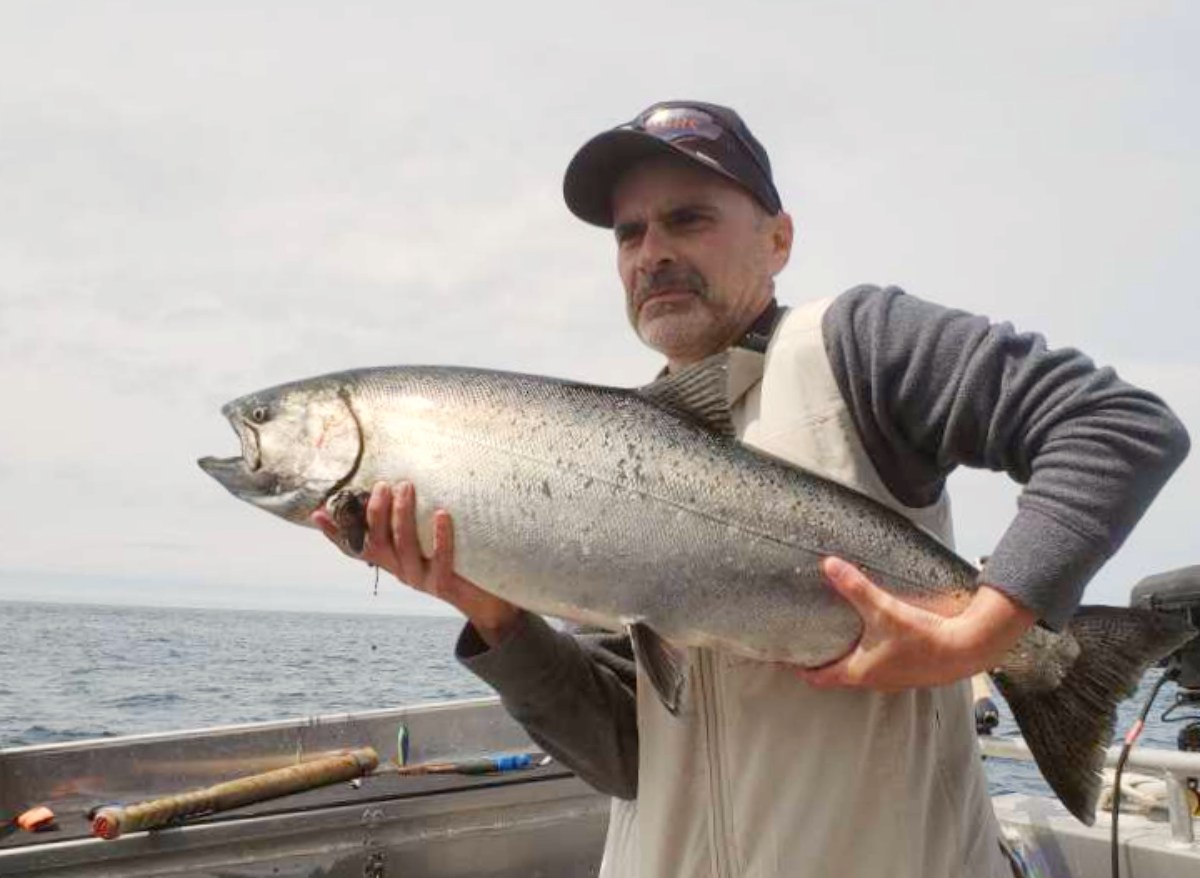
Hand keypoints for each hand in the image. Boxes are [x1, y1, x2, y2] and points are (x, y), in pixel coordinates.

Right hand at [311, 481, 521, 646]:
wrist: (489, 603)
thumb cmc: (459, 562)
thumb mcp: (429, 543)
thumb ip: (414, 523)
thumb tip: (402, 486)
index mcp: (392, 561)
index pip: (357, 547)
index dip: (335, 533)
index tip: (317, 513)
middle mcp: (401, 571)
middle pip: (378, 542)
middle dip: (377, 511)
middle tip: (383, 483)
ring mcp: (421, 580)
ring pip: (404, 547)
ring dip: (403, 515)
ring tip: (406, 487)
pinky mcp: (445, 586)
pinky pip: (441, 560)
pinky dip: (440, 536)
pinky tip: (442, 514)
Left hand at [793, 556, 1034, 691]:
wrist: (966, 649)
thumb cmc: (922, 636)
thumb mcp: (883, 609)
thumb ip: (855, 587)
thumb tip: (828, 564)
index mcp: (858, 672)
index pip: (819, 678)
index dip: (801, 668)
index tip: (787, 657)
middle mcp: (873, 681)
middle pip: (837, 675)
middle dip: (823, 659)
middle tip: (809, 640)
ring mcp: (893, 679)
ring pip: (860, 671)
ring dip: (847, 657)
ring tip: (837, 636)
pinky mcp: (910, 672)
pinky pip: (881, 665)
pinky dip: (870, 654)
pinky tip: (873, 636)